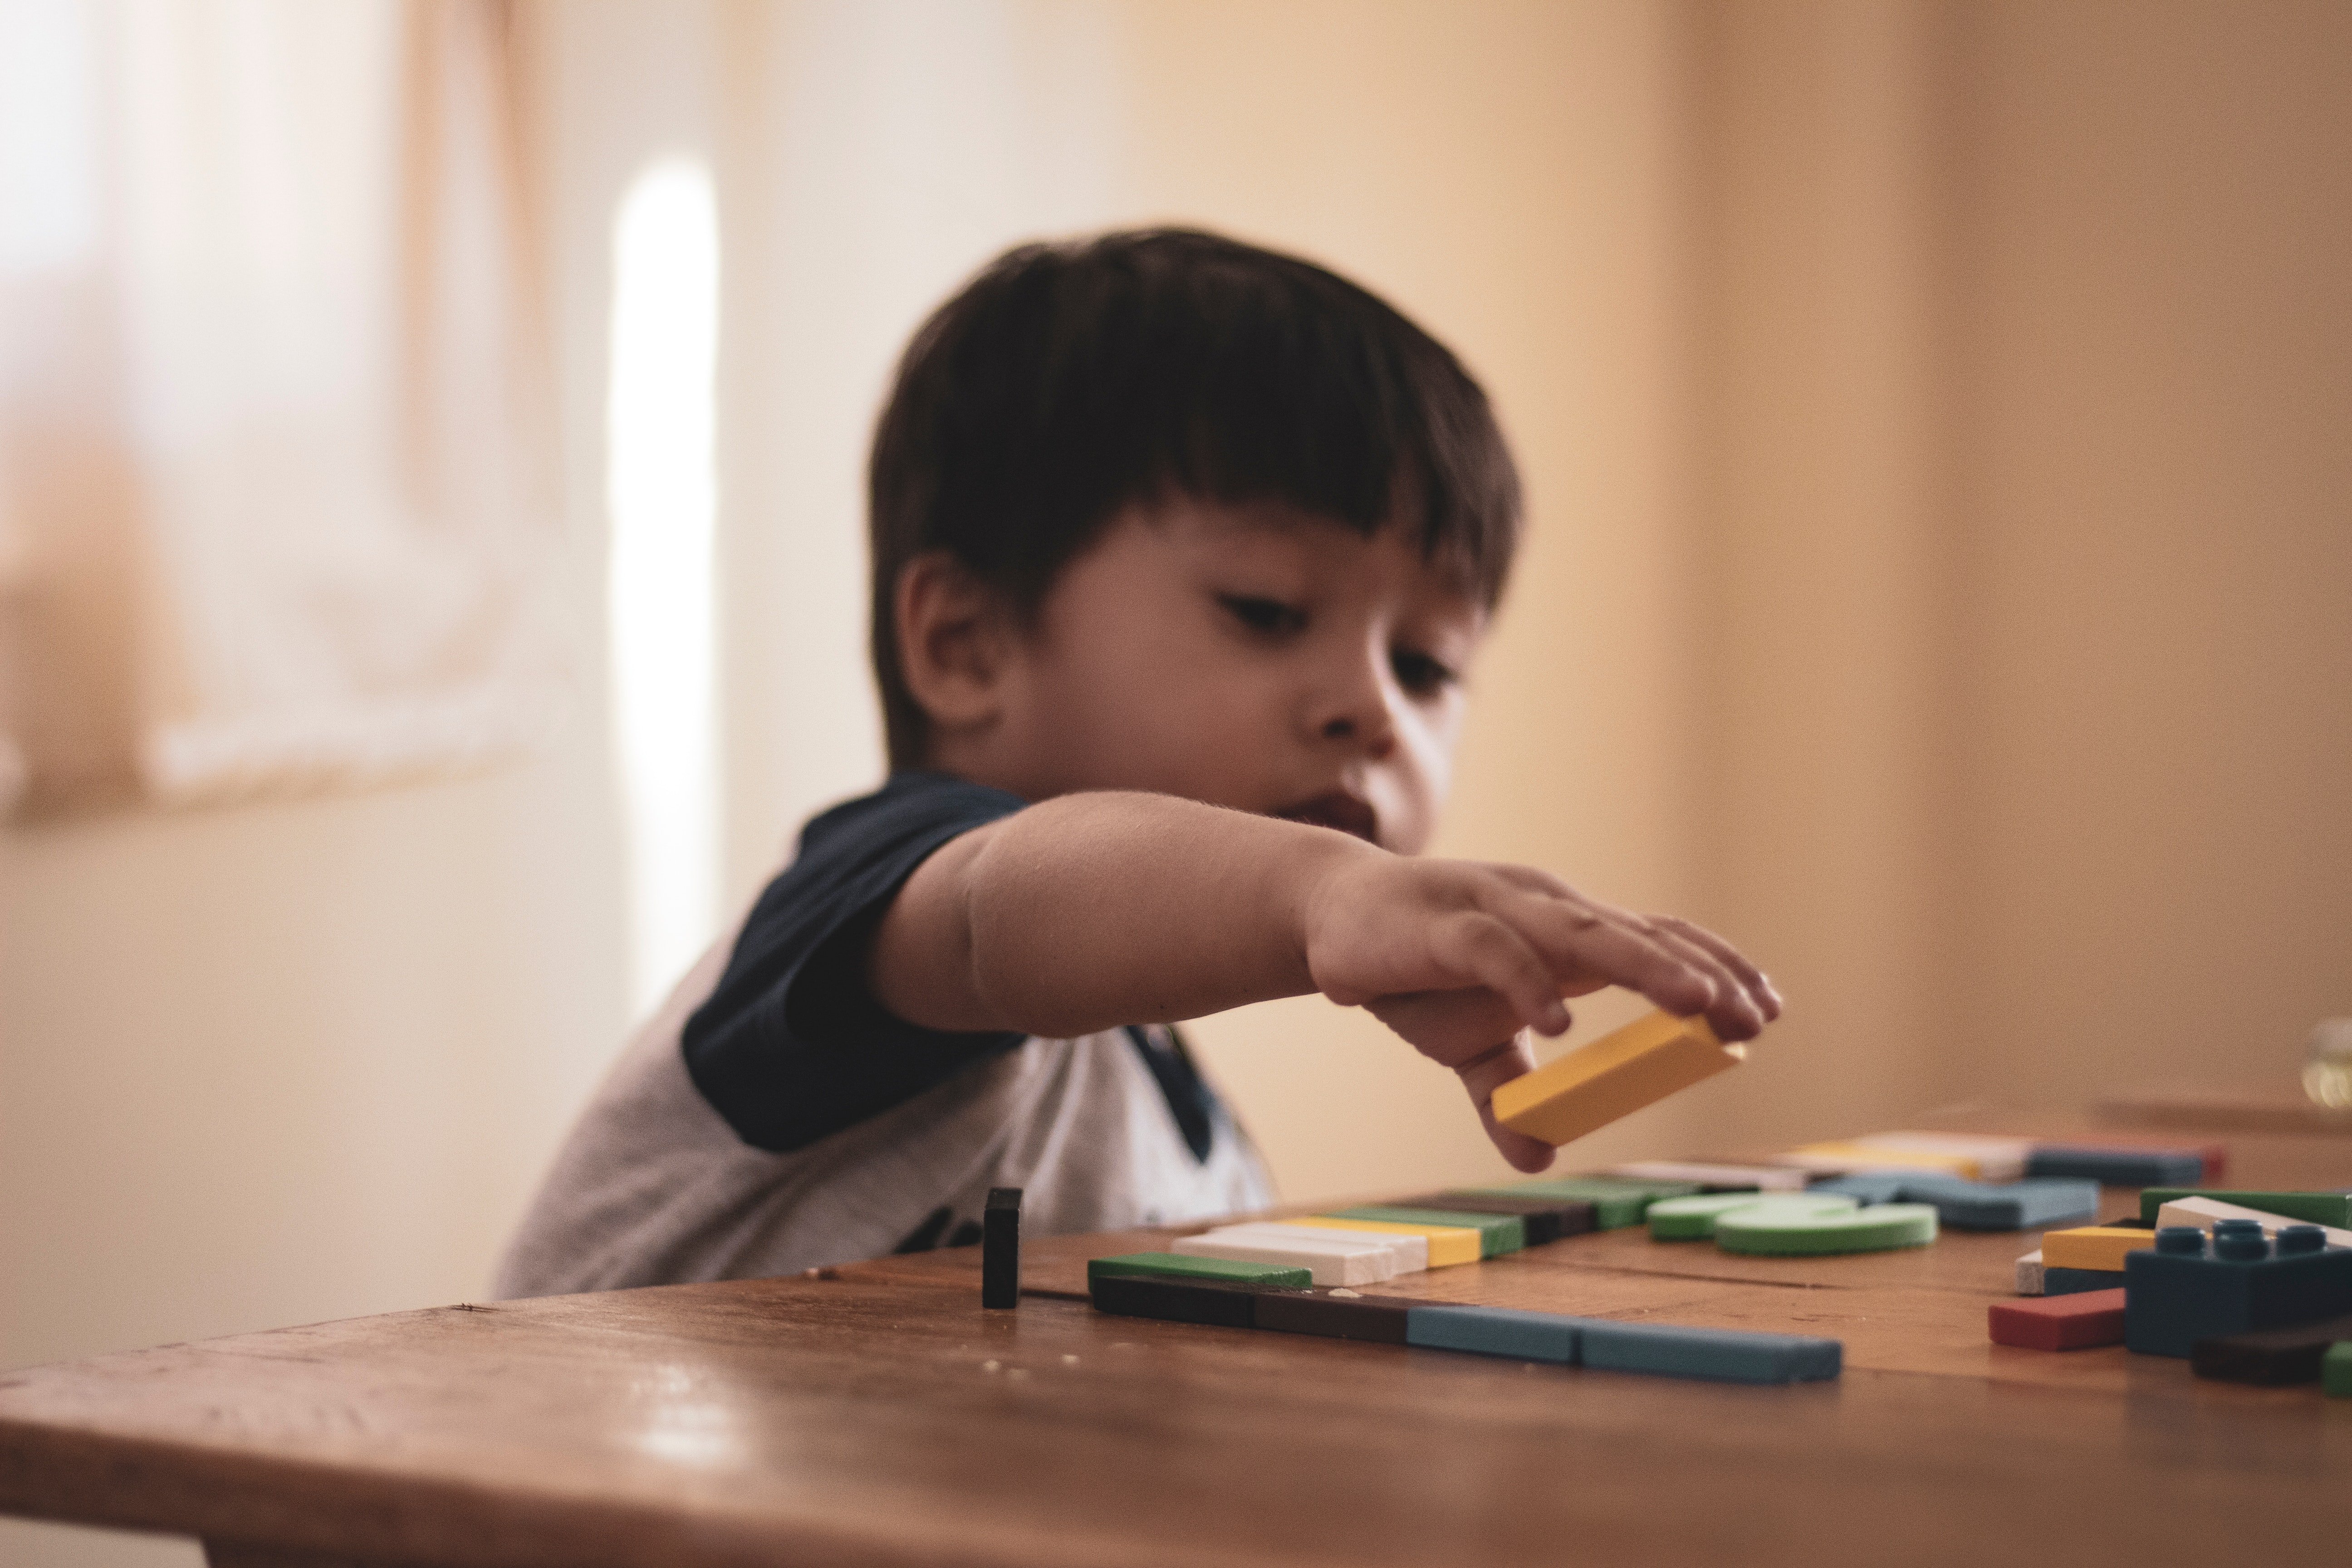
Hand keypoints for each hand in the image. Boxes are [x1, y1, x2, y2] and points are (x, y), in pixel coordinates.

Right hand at [1301, 855, 1781, 1166]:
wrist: (1327, 918)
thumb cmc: (1410, 970)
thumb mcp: (1467, 1046)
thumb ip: (1507, 1095)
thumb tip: (1538, 1158)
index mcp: (1563, 935)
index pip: (1655, 940)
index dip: (1713, 970)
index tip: (1764, 1013)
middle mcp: (1544, 912)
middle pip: (1638, 935)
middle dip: (1702, 974)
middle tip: (1752, 1016)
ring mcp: (1497, 911)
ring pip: (1584, 934)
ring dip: (1645, 965)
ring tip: (1696, 1002)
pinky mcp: (1445, 925)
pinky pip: (1498, 952)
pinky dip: (1530, 986)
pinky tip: (1559, 1026)